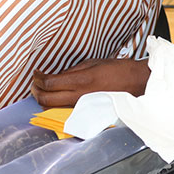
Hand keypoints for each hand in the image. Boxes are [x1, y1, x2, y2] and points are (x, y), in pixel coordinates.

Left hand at [31, 58, 149, 107]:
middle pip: (45, 99)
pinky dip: (55, 103)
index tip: (36, 72)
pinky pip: (63, 109)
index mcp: (82, 80)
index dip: (38, 78)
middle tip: (35, 82)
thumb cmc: (119, 70)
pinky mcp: (86, 111)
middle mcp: (79, 96)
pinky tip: (57, 96)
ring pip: (52, 107)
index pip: (49, 83)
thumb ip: (74, 70)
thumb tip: (58, 75)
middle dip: (35, 90)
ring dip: (43, 98)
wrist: (137, 84)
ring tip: (43, 89)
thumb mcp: (95, 62)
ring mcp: (81, 106)